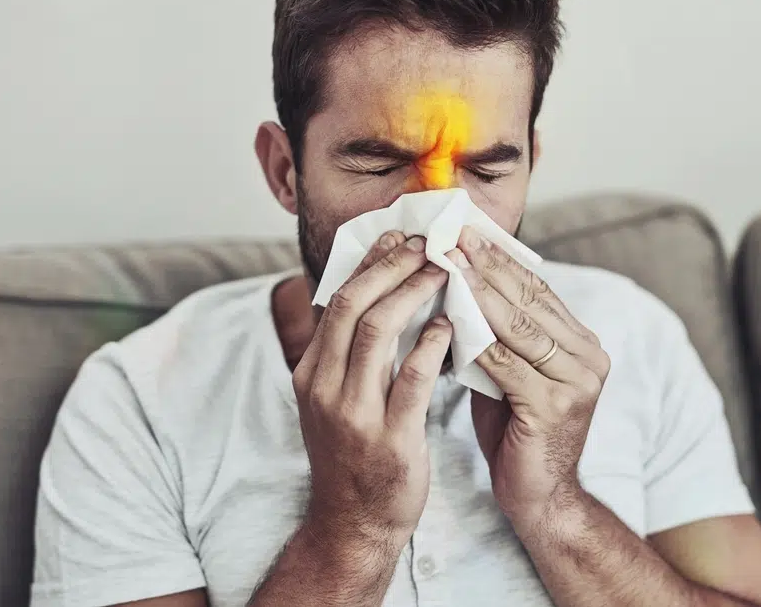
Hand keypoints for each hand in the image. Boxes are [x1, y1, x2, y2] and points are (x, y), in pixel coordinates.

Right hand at [293, 231, 451, 555]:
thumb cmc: (354, 455)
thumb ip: (348, 353)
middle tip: (424, 242)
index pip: (335, 301)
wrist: (354, 525)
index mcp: (310, 373)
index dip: (368, 263)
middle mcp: (324, 388)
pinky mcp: (390, 439)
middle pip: (352, 305)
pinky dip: (432, 345)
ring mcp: (354, 414)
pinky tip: (450, 325)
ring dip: (412, 292)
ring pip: (377, 332)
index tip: (396, 236)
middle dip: (390, 266)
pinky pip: (412, 379)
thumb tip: (375, 296)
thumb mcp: (334, 400)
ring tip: (442, 270)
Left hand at [449, 226, 611, 531]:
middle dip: (488, 266)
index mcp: (582, 344)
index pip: (537, 289)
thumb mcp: (510, 372)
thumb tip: (457, 285)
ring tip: (447, 266)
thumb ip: (497, 334)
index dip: (501, 260)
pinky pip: (505, 362)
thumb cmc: (516, 431)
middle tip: (453, 238)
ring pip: (518, 326)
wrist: (539, 497)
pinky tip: (448, 319)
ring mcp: (576, 382)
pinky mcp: (555, 407)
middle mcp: (588, 357)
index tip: (466, 233)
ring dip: (479, 293)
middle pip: (530, 300)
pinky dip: (475, 339)